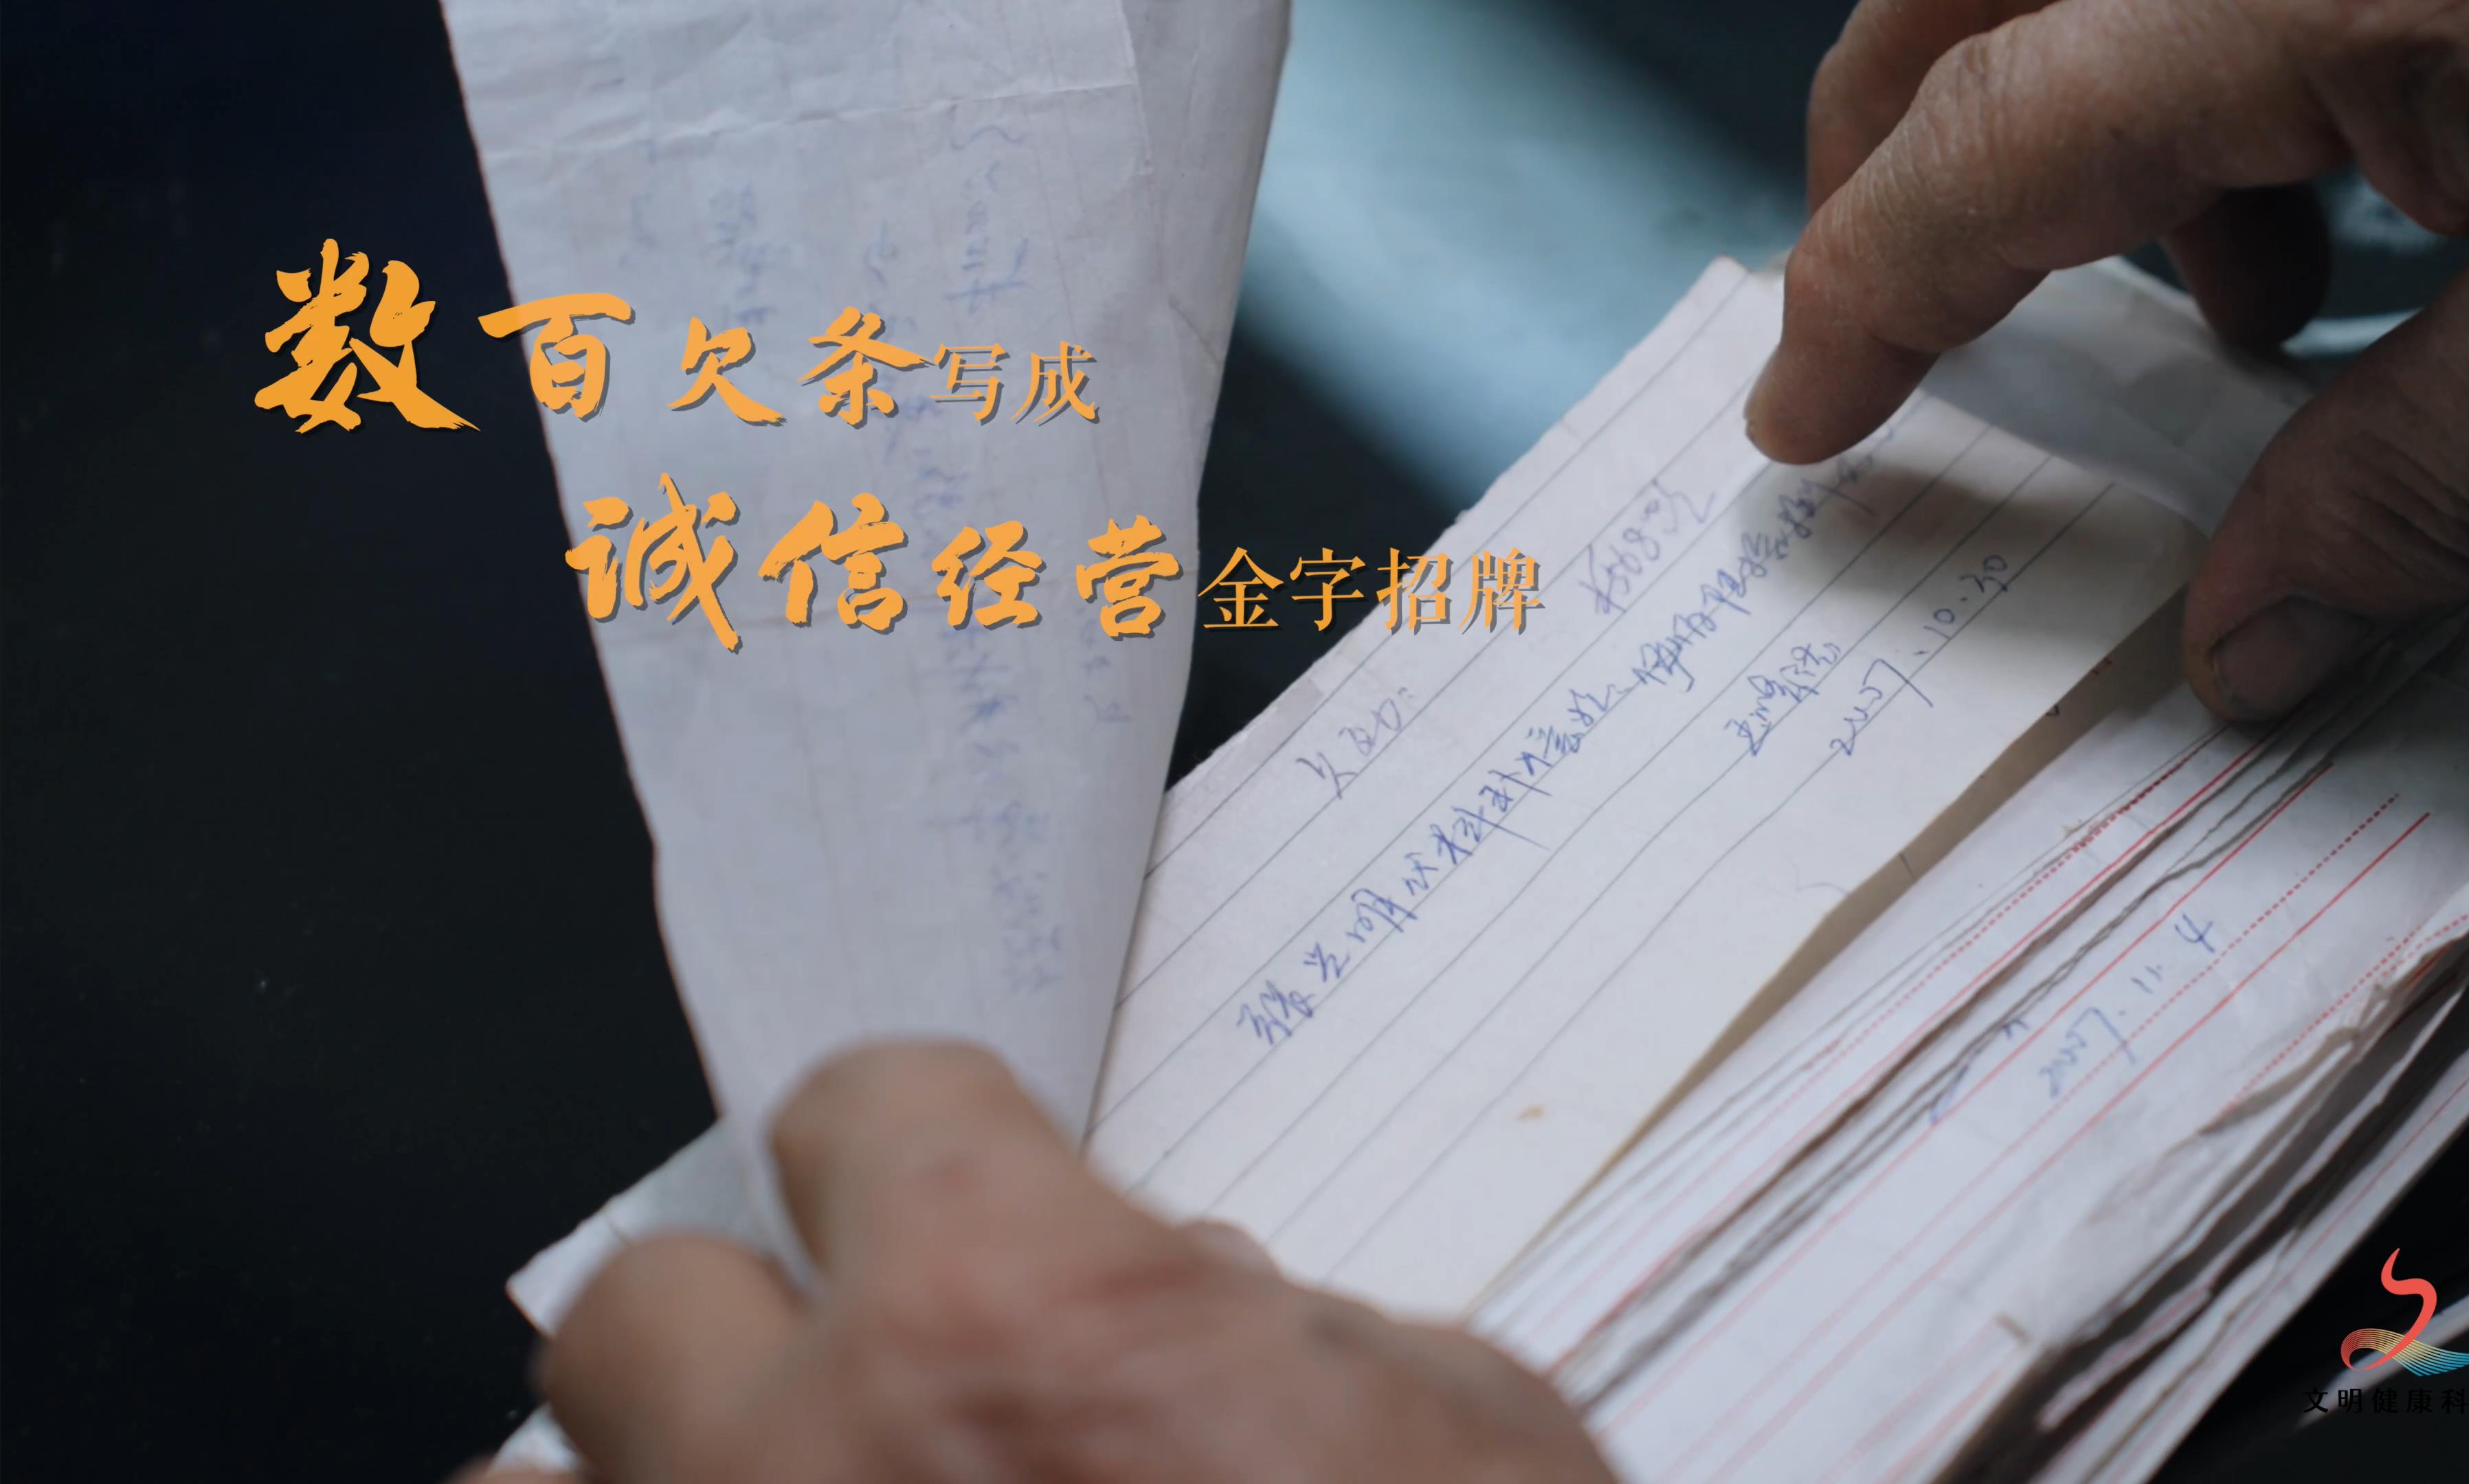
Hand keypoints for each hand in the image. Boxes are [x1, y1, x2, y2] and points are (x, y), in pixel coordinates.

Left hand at [463, 1043, 1614, 1483]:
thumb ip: (1271, 1334)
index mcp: (1005, 1315)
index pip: (858, 1110)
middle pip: (633, 1310)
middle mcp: (814, 1470)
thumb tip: (1189, 1314)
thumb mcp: (1454, 1428)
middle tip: (855, 1390)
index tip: (938, 1184)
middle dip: (741, 1331)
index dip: (918, 1142)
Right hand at [1747, 0, 2468, 718]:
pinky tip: (2348, 192)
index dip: (1866, 290)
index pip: (1986, 142)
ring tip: (2234, 306)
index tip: (1800, 417)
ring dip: (2083, 122)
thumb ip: (2421, 475)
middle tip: (1893, 315)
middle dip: (1890, 152)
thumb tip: (2247, 651)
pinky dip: (2213, 66)